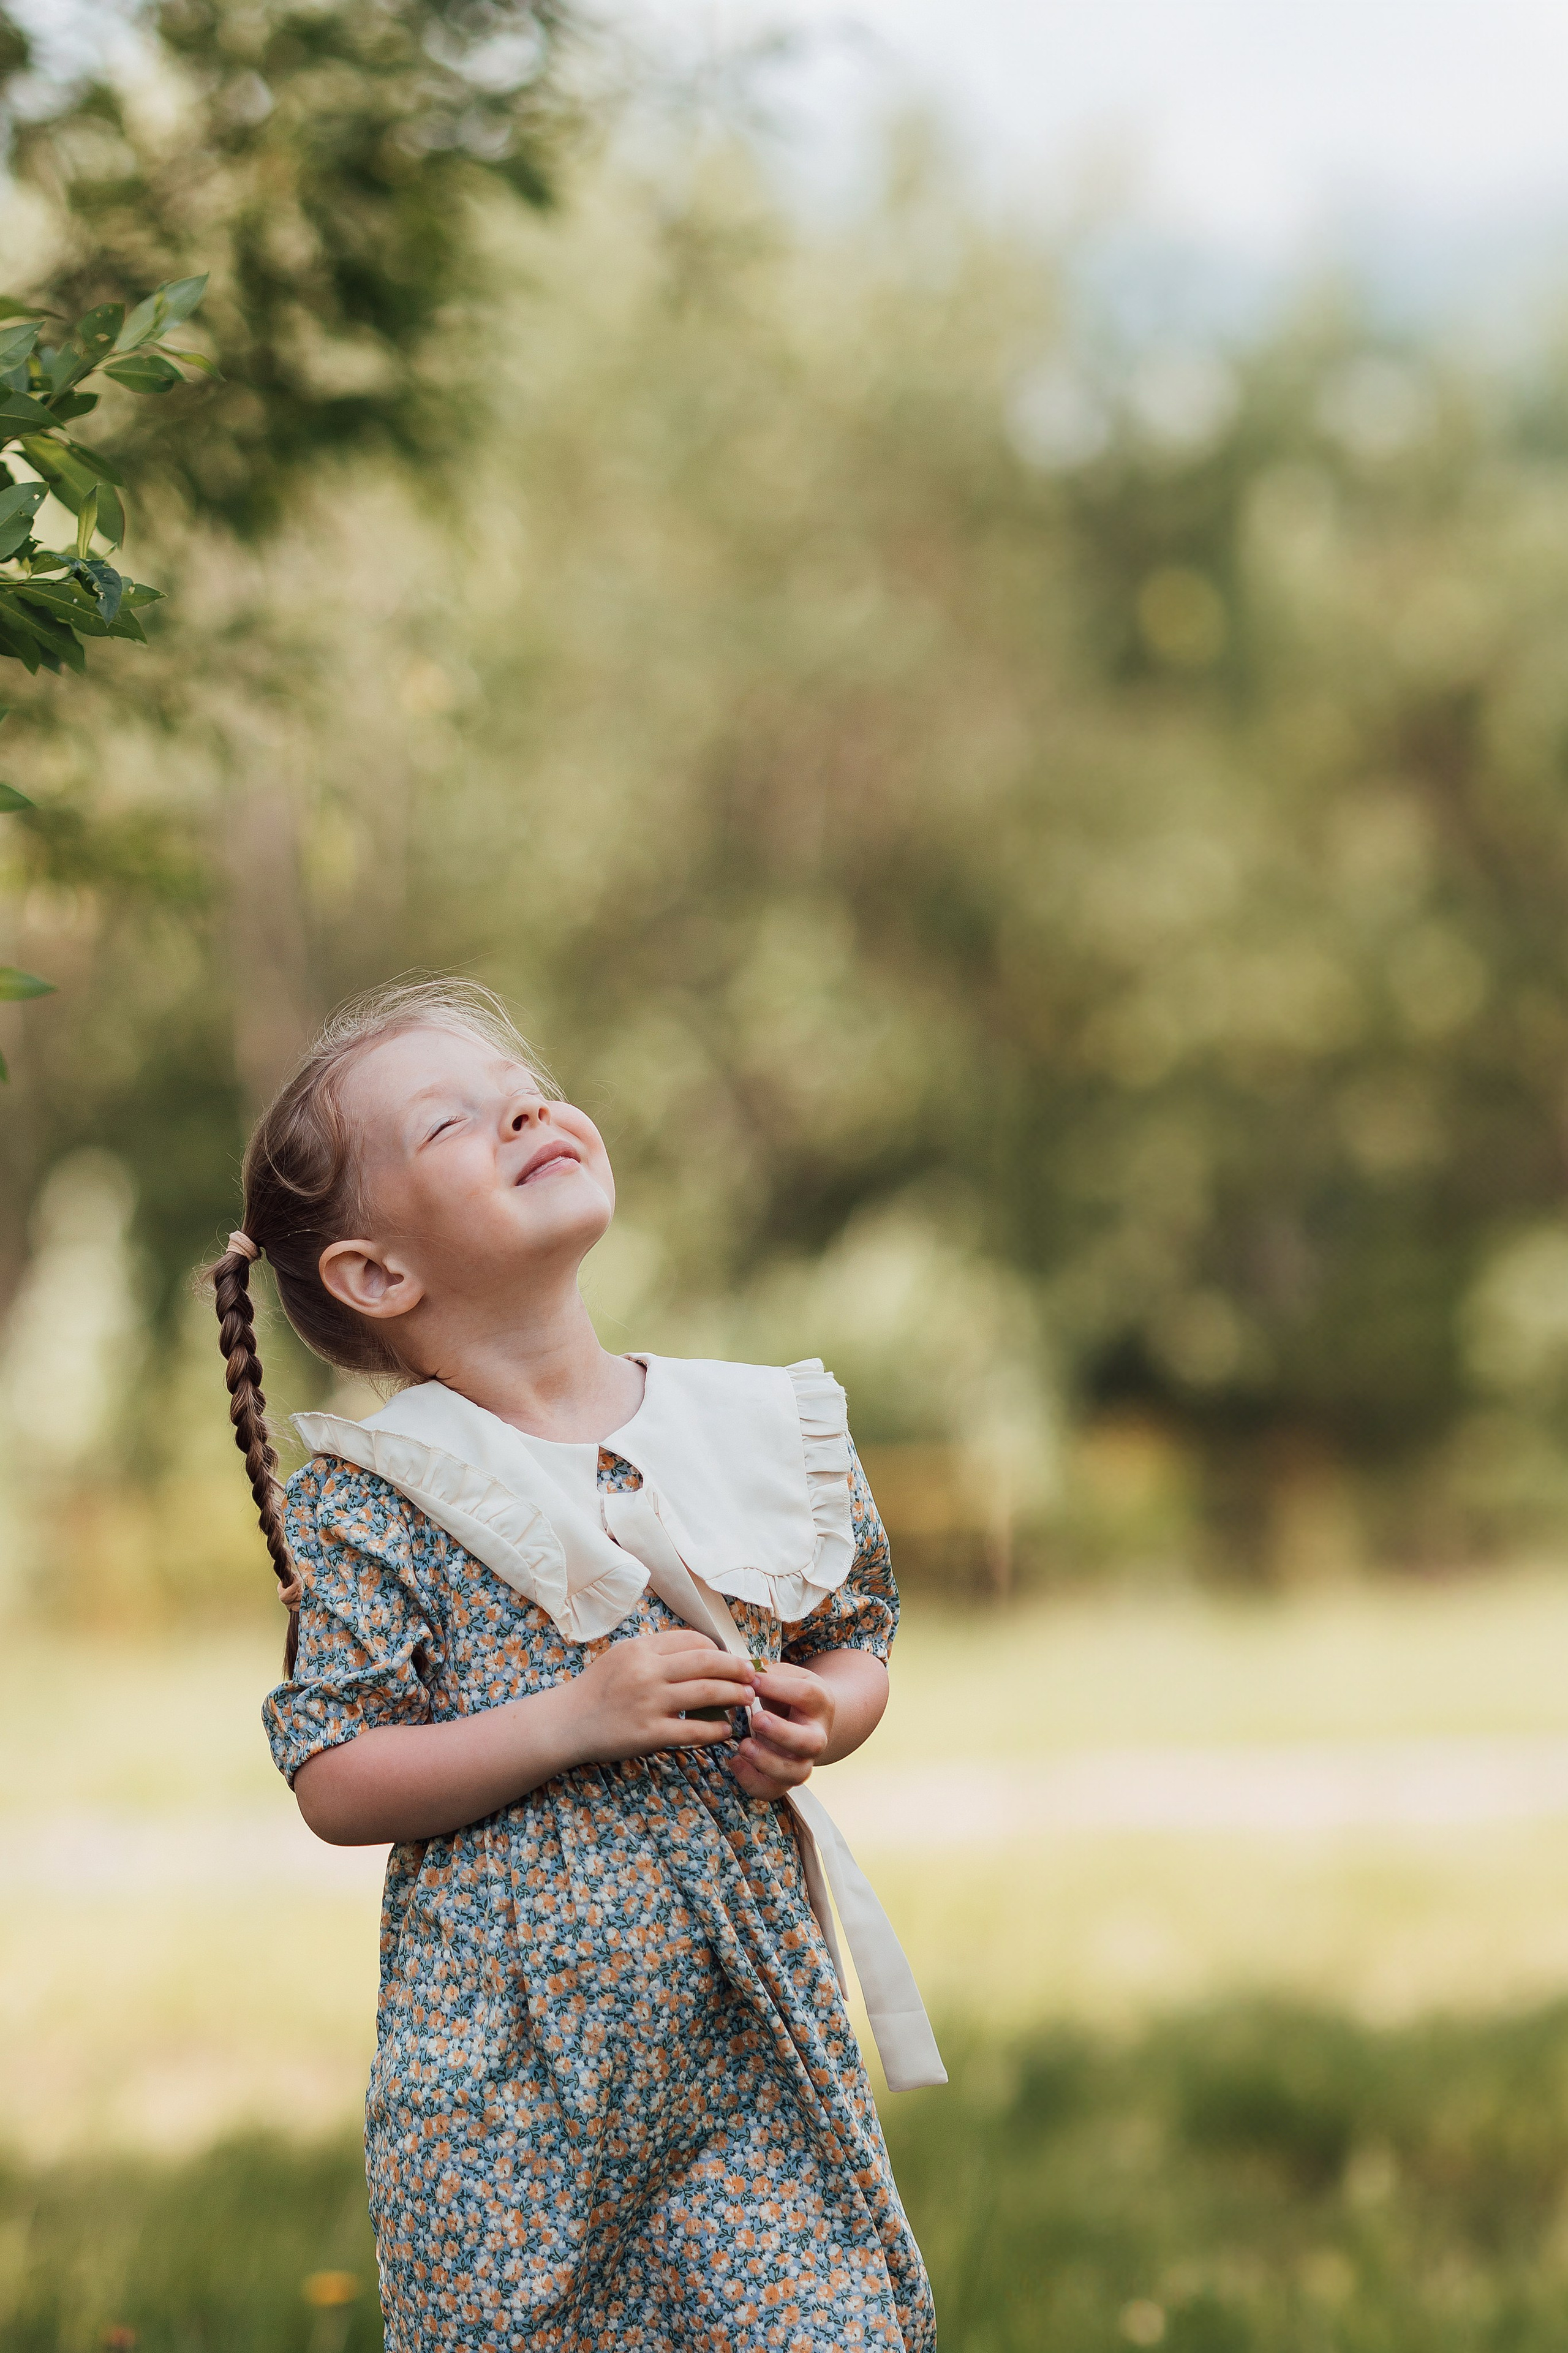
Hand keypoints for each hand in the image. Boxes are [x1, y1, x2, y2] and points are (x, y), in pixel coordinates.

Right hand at [571, 1630, 758, 1764]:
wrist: (567, 1722)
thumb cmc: (598, 1688)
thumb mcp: (623, 1655)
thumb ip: (657, 1650)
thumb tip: (702, 1650)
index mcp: (641, 1648)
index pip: (693, 1641)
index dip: (719, 1649)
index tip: (731, 1659)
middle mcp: (647, 1672)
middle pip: (707, 1663)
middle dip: (737, 1668)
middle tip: (753, 1676)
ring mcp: (649, 1703)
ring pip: (707, 1694)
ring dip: (734, 1695)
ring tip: (747, 1698)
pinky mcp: (649, 1734)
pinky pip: (693, 1731)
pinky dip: (715, 1730)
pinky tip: (725, 1729)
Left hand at [730, 1659, 835, 1800]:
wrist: (808, 1719)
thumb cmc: (791, 1693)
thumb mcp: (787, 1675)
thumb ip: (768, 1674)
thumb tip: (742, 1674)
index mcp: (819, 1703)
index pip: (806, 1695)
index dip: (777, 1687)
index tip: (752, 1680)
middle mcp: (816, 1735)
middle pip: (810, 1743)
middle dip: (782, 1733)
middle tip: (757, 1720)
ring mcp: (803, 1760)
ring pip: (795, 1774)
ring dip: (767, 1763)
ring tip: (743, 1746)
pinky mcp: (785, 1779)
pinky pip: (774, 1791)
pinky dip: (752, 1782)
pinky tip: (735, 1762)